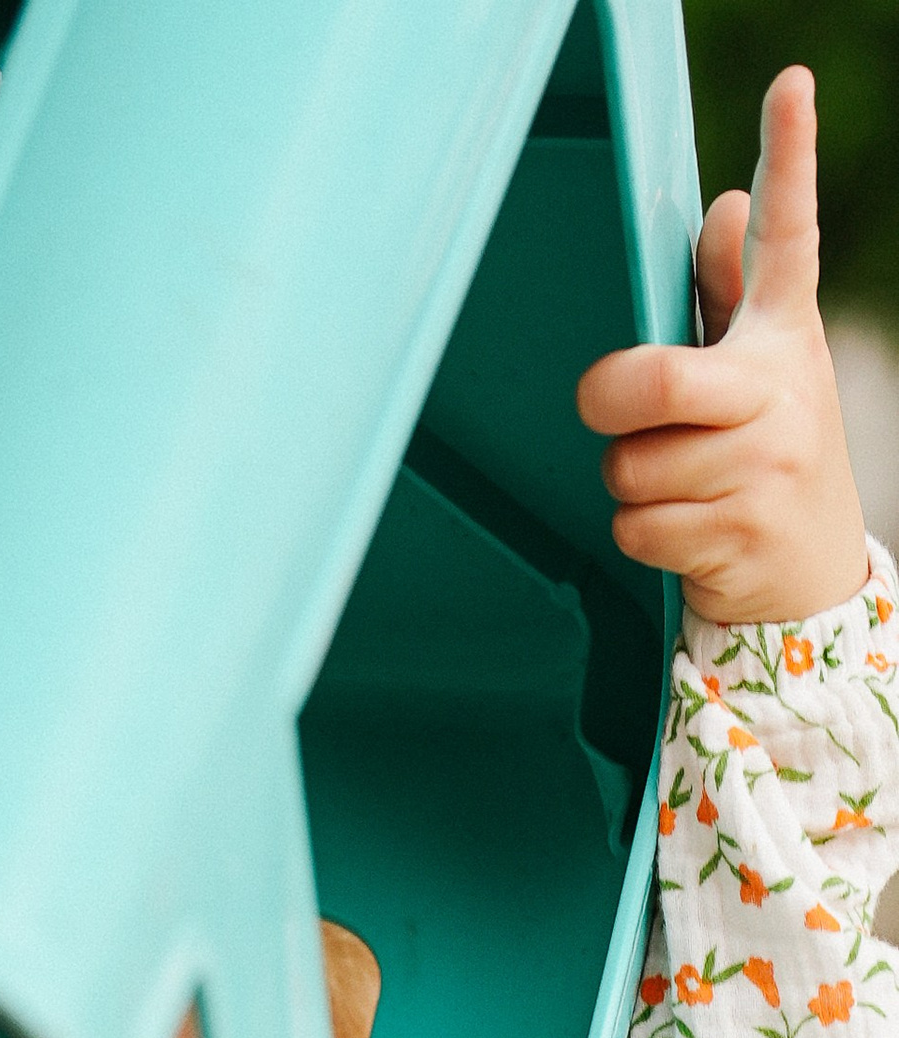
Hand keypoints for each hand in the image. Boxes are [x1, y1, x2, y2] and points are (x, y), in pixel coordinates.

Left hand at [575, 65, 868, 627]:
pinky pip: (637, 529)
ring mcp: (765, 465)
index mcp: (784, 334)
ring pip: (632, 469)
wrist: (811, 571)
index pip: (787, 235)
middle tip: (608, 408)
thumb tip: (728, 202)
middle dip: (610, 401)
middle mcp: (781, 390)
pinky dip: (642, 537)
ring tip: (679, 485)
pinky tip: (685, 530)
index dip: (791, 157)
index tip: (791, 85)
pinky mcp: (740, 533)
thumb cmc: (763, 451)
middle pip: (655, 382)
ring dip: (631, 484)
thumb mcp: (759, 368)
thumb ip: (732, 292)